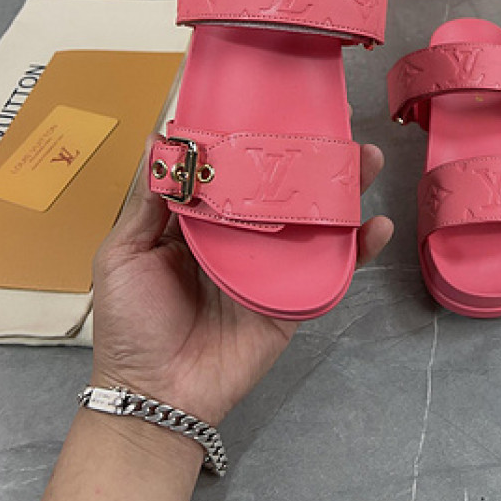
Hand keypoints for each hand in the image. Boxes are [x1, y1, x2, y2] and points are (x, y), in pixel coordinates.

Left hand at [90, 142, 391, 426]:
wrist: (156, 393)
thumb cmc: (131, 323)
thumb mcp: (124, 254)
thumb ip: (146, 202)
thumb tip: (155, 142)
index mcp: (201, 223)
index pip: (235, 172)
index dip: (256, 143)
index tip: (278, 108)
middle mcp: (240, 239)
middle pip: (283, 190)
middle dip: (311, 158)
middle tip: (337, 127)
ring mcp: (271, 268)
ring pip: (313, 221)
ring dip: (343, 190)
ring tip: (367, 160)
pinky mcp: (293, 299)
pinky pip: (331, 271)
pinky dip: (358, 249)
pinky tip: (376, 225)